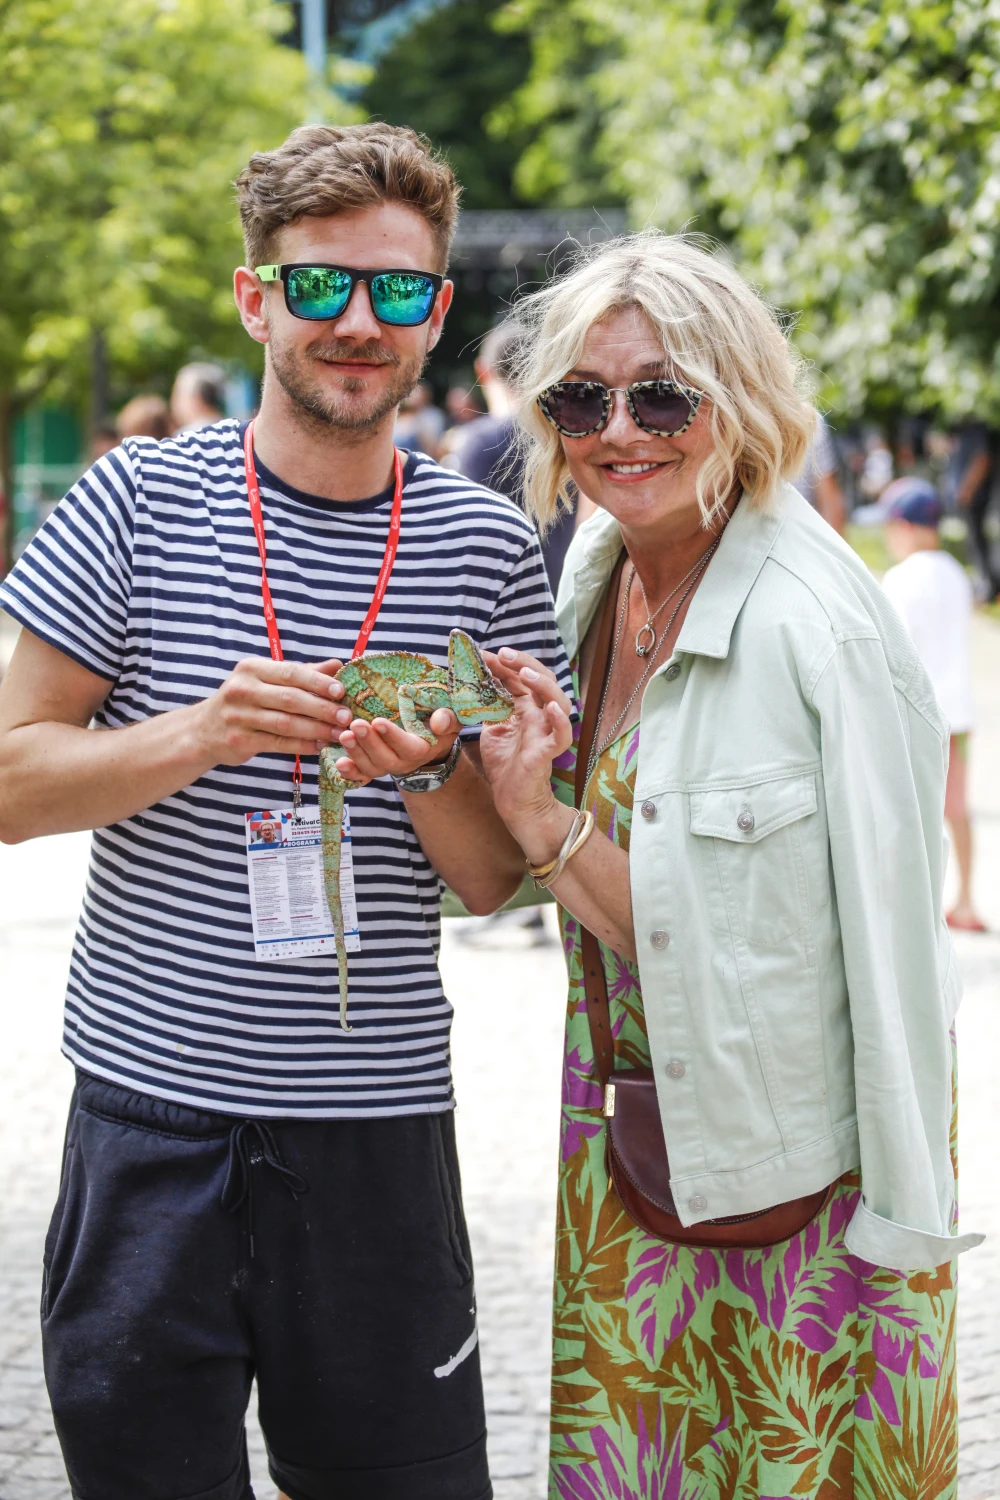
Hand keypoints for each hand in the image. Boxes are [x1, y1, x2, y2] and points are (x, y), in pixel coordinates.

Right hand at [193, 657, 351, 765]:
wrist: (203, 730)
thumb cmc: (243, 701)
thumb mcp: (265, 680)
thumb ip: (301, 673)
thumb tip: (337, 665)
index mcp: (251, 669)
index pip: (290, 672)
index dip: (318, 682)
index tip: (341, 690)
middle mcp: (243, 690)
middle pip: (290, 699)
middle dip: (322, 708)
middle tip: (346, 716)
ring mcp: (239, 716)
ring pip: (286, 723)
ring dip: (317, 729)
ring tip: (338, 733)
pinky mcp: (240, 740)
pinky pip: (279, 743)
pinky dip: (302, 745)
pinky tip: (320, 745)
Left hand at [334, 707, 460, 786]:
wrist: (429, 737)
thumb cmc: (438, 722)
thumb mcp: (449, 717)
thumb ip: (447, 719)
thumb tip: (439, 722)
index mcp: (422, 749)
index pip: (408, 747)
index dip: (393, 737)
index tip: (378, 722)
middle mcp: (404, 763)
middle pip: (385, 759)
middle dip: (369, 742)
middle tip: (355, 724)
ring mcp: (386, 767)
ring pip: (370, 767)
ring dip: (356, 752)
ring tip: (345, 735)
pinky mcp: (373, 767)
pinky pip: (361, 775)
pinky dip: (349, 772)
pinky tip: (338, 762)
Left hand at [477, 647, 573, 840]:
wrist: (512, 799)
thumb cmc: (505, 764)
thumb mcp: (491, 729)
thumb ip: (488, 707)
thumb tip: (472, 684)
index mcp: (527, 708)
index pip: (520, 678)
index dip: (505, 664)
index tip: (483, 654)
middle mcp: (541, 716)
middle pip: (543, 681)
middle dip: (525, 664)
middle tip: (503, 654)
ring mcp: (546, 733)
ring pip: (560, 702)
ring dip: (544, 685)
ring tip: (525, 674)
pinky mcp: (547, 753)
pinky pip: (562, 736)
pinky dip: (560, 721)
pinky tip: (550, 708)